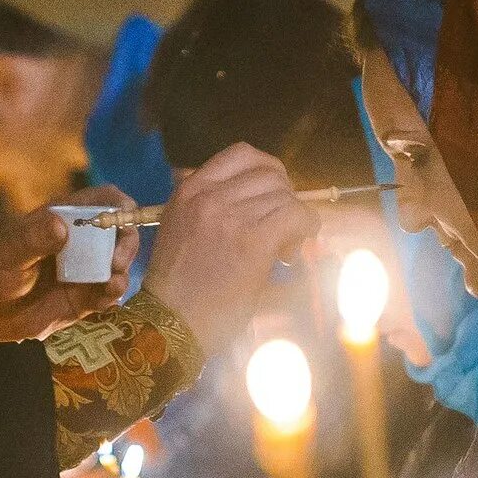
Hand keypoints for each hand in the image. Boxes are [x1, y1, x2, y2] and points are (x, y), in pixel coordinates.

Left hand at [0, 183, 140, 342]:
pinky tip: (109, 296)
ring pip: (120, 261)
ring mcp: (85, 269)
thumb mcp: (7, 255)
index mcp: (62, 218)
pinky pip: (109, 292)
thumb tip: (62, 226)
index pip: (102, 199)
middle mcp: (80, 241)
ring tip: (112, 284)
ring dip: (123, 269)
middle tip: (116, 263)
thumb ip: (32, 240)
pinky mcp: (86, 297)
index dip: (119, 203)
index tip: (126, 217)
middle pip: (120, 230)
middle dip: (127, 242)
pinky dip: (114, 292)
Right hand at [142, 144, 318, 354]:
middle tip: (283, 223)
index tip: (274, 191)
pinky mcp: (253, 241)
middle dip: (284, 195)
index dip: (267, 169)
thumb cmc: (177, 284)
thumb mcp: (180, 228)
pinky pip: (296, 215)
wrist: (171, 323)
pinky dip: (307, 226)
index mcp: (190, 190)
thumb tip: (243, 197)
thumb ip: (205, 206)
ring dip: (294, 216)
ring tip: (286, 243)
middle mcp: (209, 196)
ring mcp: (231, 216)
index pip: (241, 154)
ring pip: (284, 195)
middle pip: (269, 173)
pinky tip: (299, 243)